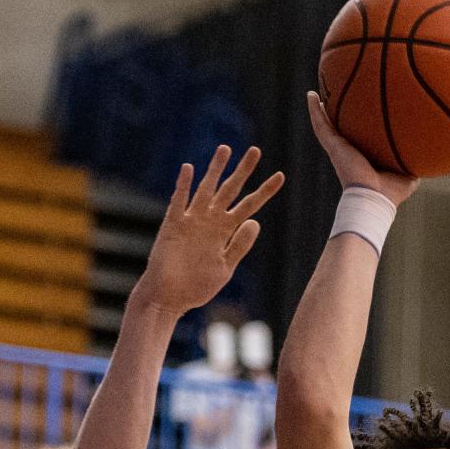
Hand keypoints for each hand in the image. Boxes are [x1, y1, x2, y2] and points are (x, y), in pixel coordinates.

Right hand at [136, 147, 283, 316]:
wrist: (169, 299)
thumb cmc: (195, 287)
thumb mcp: (225, 267)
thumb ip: (240, 245)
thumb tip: (256, 221)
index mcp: (224, 232)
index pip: (248, 206)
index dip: (264, 192)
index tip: (280, 176)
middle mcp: (210, 222)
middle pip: (229, 191)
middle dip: (242, 171)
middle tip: (256, 150)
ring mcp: (191, 221)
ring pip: (205, 189)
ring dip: (215, 170)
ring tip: (225, 149)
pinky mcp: (173, 226)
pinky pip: (178, 202)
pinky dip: (183, 186)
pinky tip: (188, 168)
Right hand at [307, 91, 418, 207]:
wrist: (374, 198)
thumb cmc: (392, 192)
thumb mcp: (410, 174)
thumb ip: (416, 161)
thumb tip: (430, 150)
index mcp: (365, 157)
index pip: (361, 138)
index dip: (360, 126)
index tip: (360, 112)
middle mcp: (351, 152)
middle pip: (342, 129)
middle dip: (338, 115)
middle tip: (334, 97)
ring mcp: (340, 149)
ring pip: (327, 125)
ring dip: (320, 110)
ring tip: (315, 93)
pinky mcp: (334, 147)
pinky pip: (321, 126)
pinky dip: (314, 111)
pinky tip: (310, 96)